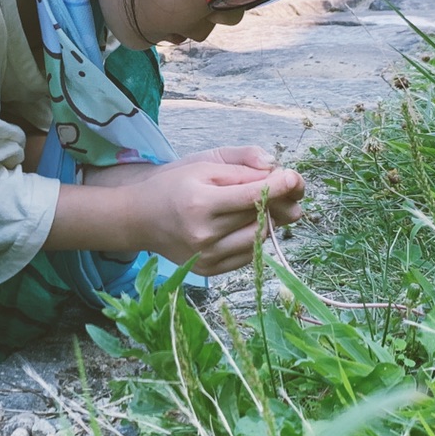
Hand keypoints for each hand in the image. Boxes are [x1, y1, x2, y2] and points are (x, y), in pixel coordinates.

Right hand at [121, 159, 304, 275]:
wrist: (140, 218)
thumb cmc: (173, 185)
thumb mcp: (203, 165)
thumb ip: (241, 165)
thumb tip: (277, 171)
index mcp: (200, 203)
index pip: (253, 196)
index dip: (279, 186)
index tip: (294, 177)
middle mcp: (204, 234)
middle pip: (260, 218)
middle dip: (273, 201)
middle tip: (271, 189)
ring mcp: (207, 256)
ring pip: (259, 238)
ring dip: (264, 221)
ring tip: (252, 207)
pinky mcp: (210, 270)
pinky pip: (248, 254)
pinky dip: (252, 238)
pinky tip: (240, 225)